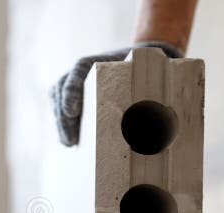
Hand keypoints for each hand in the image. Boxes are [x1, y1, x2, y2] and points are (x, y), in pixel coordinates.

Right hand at [50, 42, 182, 146]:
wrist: (144, 61)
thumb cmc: (148, 71)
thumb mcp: (151, 76)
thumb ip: (153, 90)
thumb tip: (165, 120)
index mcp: (102, 59)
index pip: (79, 70)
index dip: (72, 90)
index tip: (73, 111)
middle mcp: (84, 68)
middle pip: (62, 88)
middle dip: (63, 117)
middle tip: (70, 140)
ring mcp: (76, 79)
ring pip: (58, 98)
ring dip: (61, 122)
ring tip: (69, 143)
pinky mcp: (75, 93)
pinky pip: (61, 106)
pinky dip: (63, 123)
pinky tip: (70, 140)